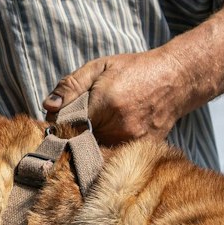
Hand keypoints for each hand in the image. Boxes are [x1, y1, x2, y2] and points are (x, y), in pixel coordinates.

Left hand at [45, 50, 196, 144]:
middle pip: (81, 144)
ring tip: (86, 136)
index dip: (57, 129)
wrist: (175, 78)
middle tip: (65, 135)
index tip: (50, 129)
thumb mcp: (99, 67)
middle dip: (70, 140)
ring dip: (87, 148)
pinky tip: (104, 141)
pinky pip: (115, 157)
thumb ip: (71, 86)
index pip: (68, 126)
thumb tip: (48, 106)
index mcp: (104, 103)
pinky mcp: (143, 149)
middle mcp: (119, 126)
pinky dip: (105, 152)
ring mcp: (133, 140)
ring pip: (97, 154)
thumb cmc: (134, 69)